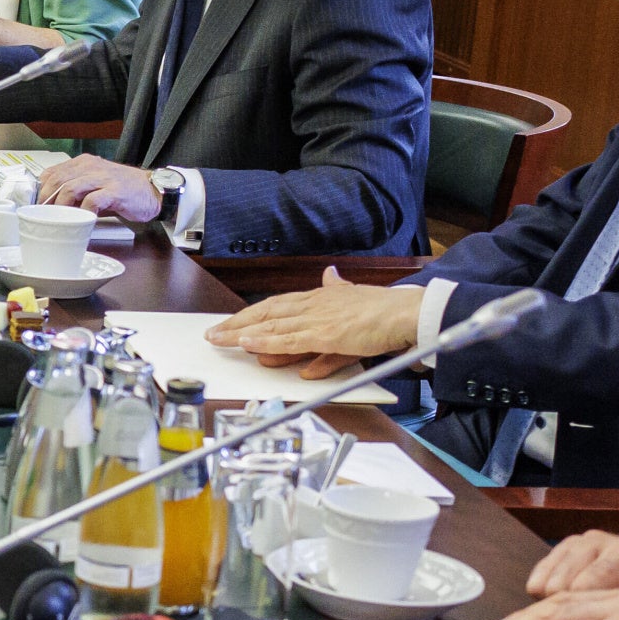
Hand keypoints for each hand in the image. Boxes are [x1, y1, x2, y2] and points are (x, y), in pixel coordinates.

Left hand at [36, 155, 165, 224]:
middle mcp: (91, 167)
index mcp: (83, 163)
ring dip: (61, 206)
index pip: (52, 172)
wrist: (153, 190)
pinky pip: (93, 201)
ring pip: (71, 188)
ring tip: (59, 220)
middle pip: (57, 180)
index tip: (35, 206)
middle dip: (46, 200)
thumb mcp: (94, 185)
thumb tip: (52, 206)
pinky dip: (84, 212)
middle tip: (43, 216)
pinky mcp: (115, 191)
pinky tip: (82, 221)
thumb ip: (75, 192)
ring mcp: (103, 178)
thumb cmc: (122, 190)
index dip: (40, 190)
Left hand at [209, 271, 423, 372]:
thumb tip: (329, 275)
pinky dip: (266, 341)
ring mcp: (318, 320)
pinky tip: (248, 344)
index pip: (276, 304)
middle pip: (266, 313)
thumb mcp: (355, 294)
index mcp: (319, 297)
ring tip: (219, 340)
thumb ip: (337, 288)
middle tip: (213, 333)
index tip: (232, 322)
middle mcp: (313, 305)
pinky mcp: (326, 335)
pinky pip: (289, 340)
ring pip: (271, 325)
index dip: (251, 313)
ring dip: (242, 333)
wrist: (405, 313)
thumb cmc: (384, 309)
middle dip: (237, 323)